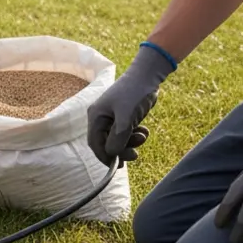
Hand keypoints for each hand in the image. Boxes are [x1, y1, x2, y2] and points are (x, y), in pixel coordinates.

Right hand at [86, 44, 174, 164]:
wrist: (147, 75)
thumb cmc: (134, 93)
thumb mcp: (126, 117)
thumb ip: (118, 137)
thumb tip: (111, 154)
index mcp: (95, 117)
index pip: (95, 143)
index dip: (105, 156)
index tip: (118, 166)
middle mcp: (101, 118)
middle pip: (106, 143)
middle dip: (121, 149)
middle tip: (136, 154)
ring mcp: (112, 117)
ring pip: (118, 139)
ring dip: (131, 142)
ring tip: (144, 136)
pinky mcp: (123, 116)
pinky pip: (126, 132)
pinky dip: (135, 135)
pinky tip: (145, 130)